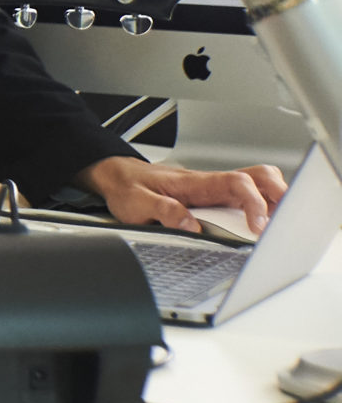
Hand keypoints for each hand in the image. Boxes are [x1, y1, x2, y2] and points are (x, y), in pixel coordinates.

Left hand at [77, 155, 287, 234]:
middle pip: (259, 177)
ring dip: (275, 200)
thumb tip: (191, 225)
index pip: (236, 183)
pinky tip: (266, 222)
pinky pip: (247, 195)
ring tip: (283, 225)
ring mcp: (215, 188)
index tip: (259, 226)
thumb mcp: (136, 203)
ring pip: (258, 184)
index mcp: (195, 182)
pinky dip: (264, 206)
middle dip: (279, 195)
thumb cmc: (128, 187)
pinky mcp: (215, 197)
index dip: (253, 202)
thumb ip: (163, 212)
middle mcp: (210, 182)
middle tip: (285, 222)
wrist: (116, 176)